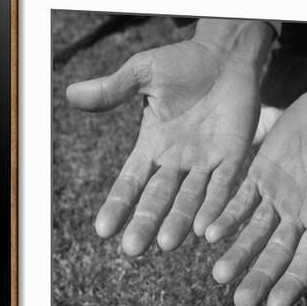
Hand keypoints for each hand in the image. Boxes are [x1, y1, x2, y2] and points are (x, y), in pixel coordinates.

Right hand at [67, 19, 273, 255]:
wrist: (226, 56)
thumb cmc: (184, 63)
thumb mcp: (144, 73)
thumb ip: (114, 88)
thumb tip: (72, 95)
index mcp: (153, 145)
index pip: (131, 181)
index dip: (118, 204)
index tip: (104, 229)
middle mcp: (177, 161)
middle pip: (158, 198)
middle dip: (146, 222)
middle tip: (133, 249)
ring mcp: (206, 162)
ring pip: (190, 198)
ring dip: (180, 221)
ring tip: (166, 243)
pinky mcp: (234, 156)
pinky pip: (223, 185)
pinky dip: (215, 205)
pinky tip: (206, 228)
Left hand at [206, 43, 306, 305]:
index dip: (292, 281)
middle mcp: (299, 214)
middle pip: (276, 253)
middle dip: (259, 276)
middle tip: (239, 301)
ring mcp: (277, 196)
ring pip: (254, 232)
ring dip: (237, 252)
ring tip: (219, 274)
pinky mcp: (259, 176)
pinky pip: (240, 201)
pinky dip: (226, 216)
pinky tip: (208, 232)